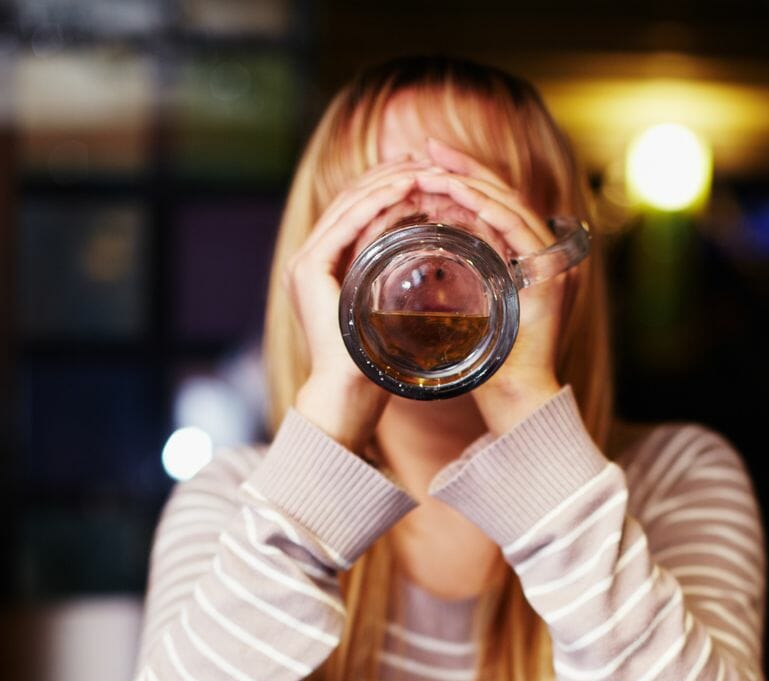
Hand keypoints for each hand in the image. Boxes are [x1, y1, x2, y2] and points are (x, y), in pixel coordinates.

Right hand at [283, 160, 423, 451]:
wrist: (347, 394)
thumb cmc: (373, 363)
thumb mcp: (385, 307)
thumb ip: (389, 275)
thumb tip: (420, 246)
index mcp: (321, 266)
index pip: (354, 212)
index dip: (385, 186)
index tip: (419, 171)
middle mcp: (307, 259)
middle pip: (349, 200)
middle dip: (388, 174)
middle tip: (424, 158)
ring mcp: (304, 262)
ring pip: (348, 205)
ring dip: (386, 182)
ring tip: (420, 168)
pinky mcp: (309, 269)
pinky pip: (346, 224)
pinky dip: (376, 203)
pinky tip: (403, 188)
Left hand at [415, 137, 579, 433]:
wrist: (516, 398)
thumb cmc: (488, 362)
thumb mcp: (468, 305)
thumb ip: (462, 270)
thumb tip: (430, 236)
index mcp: (525, 254)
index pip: (493, 203)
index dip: (462, 176)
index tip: (426, 159)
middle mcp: (543, 252)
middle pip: (502, 195)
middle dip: (463, 168)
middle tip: (426, 148)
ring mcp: (550, 262)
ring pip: (510, 206)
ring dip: (471, 184)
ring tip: (434, 169)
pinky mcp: (550, 277)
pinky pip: (518, 232)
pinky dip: (489, 211)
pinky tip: (460, 196)